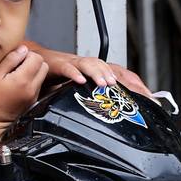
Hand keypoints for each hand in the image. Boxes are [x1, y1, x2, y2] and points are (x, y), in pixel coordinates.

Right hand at [0, 45, 49, 122]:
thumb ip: (10, 60)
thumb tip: (22, 49)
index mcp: (22, 80)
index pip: (37, 57)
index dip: (26, 54)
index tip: (15, 58)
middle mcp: (32, 88)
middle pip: (43, 65)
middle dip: (32, 61)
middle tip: (17, 65)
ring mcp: (34, 95)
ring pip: (42, 74)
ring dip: (32, 70)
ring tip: (17, 74)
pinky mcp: (33, 100)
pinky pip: (38, 84)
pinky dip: (31, 80)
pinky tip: (18, 83)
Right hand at [27, 43, 151, 94]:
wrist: (33, 63)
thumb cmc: (55, 78)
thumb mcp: (76, 91)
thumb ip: (90, 100)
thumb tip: (108, 117)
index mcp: (92, 71)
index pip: (118, 73)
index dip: (133, 83)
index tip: (148, 96)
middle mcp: (85, 65)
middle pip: (107, 66)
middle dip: (118, 77)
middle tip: (129, 91)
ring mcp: (72, 63)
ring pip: (89, 63)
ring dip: (98, 72)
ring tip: (105, 83)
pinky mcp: (57, 65)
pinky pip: (67, 68)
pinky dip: (74, 73)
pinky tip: (80, 80)